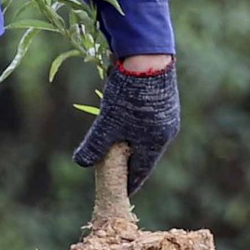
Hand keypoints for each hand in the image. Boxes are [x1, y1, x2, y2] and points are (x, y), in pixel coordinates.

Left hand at [72, 58, 178, 193]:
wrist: (147, 56)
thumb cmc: (128, 95)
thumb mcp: (107, 123)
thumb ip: (94, 145)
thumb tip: (81, 163)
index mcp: (156, 142)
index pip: (143, 170)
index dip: (131, 182)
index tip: (124, 193)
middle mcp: (166, 130)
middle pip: (146, 153)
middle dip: (131, 162)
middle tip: (117, 170)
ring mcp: (167, 113)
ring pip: (147, 135)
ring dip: (132, 141)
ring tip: (119, 146)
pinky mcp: (164, 97)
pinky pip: (148, 119)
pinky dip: (135, 125)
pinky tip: (125, 118)